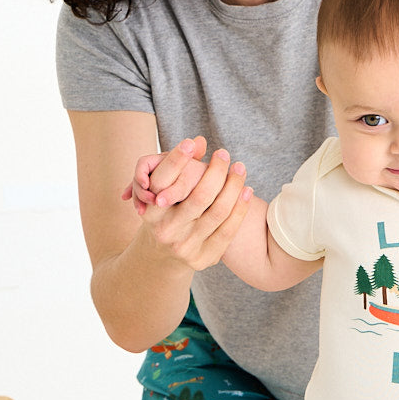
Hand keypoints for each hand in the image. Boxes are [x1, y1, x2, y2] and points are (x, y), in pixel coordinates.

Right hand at [124, 140, 252, 271]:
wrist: (164, 257)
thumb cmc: (167, 215)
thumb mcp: (163, 194)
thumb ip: (179, 168)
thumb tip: (199, 141)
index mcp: (151, 212)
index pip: (164, 181)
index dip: (177, 159)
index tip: (191, 142)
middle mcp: (166, 231)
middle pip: (199, 196)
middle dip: (216, 171)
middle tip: (224, 154)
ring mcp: (185, 247)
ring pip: (218, 211)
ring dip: (234, 186)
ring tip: (240, 168)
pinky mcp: (203, 258)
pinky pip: (228, 229)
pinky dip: (241, 208)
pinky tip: (247, 191)